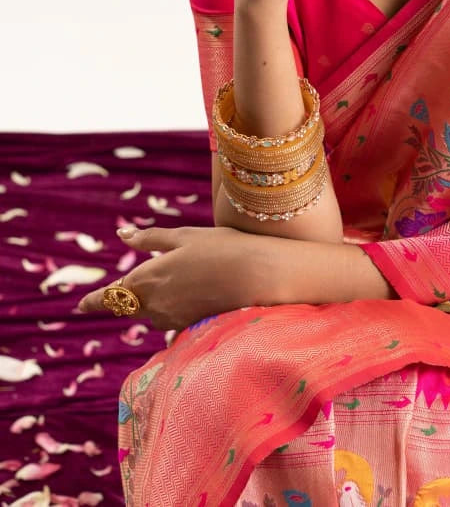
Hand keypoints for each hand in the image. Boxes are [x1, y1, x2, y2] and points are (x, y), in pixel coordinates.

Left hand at [76, 225, 273, 332]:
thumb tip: (122, 233)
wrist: (257, 276)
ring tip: (185, 280)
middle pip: (131, 305)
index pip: (111, 295)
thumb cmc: (221, 247)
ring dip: (156, 302)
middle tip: (145, 283)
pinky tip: (198, 294)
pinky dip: (177, 309)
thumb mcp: (183, 236)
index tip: (80, 305)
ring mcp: (172, 320)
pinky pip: (172, 321)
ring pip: (153, 313)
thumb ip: (149, 239)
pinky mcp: (189, 328)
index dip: (94, 301)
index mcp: (147, 278)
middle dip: (131, 297)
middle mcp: (154, 304)